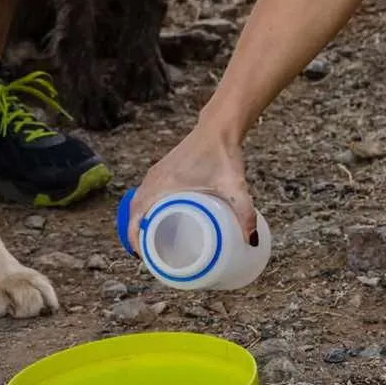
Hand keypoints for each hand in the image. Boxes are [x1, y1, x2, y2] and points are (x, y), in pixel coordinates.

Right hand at [127, 122, 256, 253]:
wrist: (217, 128)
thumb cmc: (222, 154)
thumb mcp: (235, 186)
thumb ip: (245, 212)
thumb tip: (252, 240)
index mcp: (164, 184)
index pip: (137, 214)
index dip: (134, 236)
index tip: (142, 255)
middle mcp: (154, 179)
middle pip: (133, 211)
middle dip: (135, 234)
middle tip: (149, 255)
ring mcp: (155, 174)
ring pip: (136, 201)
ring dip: (137, 221)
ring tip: (150, 241)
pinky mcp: (160, 171)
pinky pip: (143, 193)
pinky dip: (142, 208)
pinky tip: (154, 218)